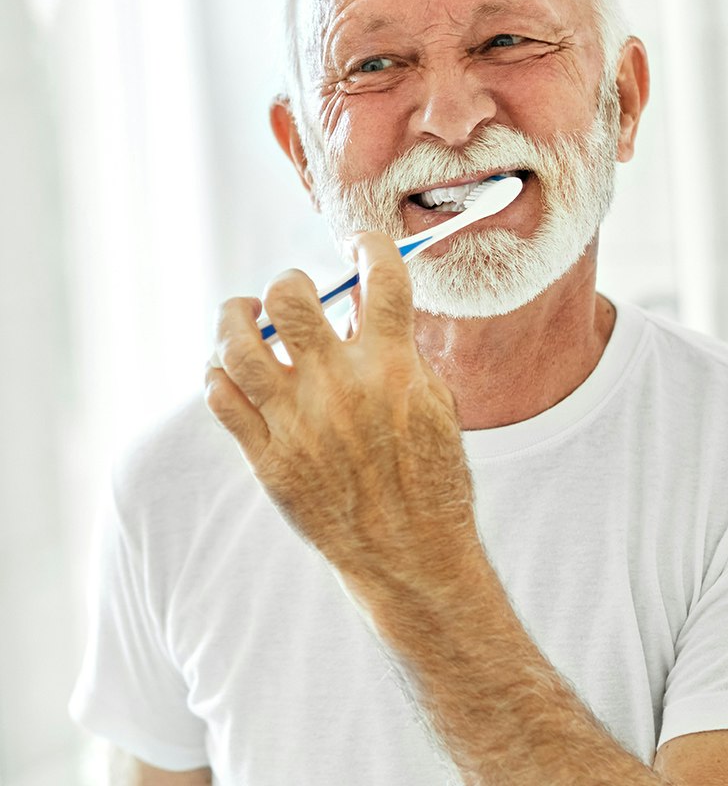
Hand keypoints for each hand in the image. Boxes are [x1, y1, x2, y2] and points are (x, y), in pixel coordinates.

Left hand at [204, 232, 476, 598]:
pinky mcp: (268, 458)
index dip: (369, 246)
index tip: (361, 245)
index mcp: (393, 368)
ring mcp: (296, 423)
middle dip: (289, 281)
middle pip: (290, 299)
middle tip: (294, 291)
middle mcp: (339, 387)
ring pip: (237, 344)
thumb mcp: (436, 404)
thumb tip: (365, 307)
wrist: (410, 554)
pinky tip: (231, 369)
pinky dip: (220, 373)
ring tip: (244, 312)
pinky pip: (221, 398)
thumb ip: (401, 351)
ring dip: (235, 316)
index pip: (379, 278)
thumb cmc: (433, 479)